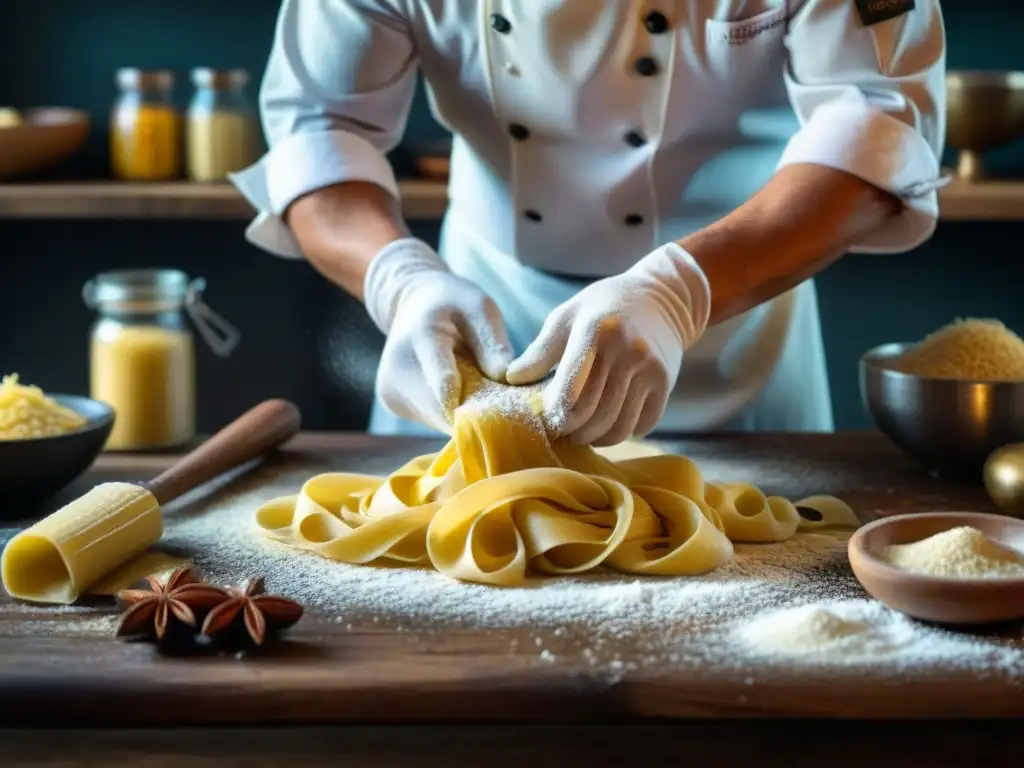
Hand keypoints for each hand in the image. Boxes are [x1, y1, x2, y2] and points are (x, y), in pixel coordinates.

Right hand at [364, 239, 513, 432]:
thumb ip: (493, 342)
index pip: (445, 381)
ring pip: (438, 419)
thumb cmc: (454, 305)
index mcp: (421, 337)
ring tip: (476, 390)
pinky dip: (449, 412)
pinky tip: (456, 391)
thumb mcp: (480, 309)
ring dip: (462, 413)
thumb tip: (505, 379)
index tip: (497, 419)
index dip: (473, 407)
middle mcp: (397, 367)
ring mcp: (390, 388)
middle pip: (444, 410)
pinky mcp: (392, 402)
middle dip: (475, 412)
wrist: (413, 304)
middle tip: (499, 404)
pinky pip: (430, 418)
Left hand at [506, 243, 710, 445]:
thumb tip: (511, 378)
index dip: (554, 414)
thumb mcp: (568, 315)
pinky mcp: (664, 383)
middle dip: (571, 430)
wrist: (661, 299)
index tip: (546, 417)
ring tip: (583, 433)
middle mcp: (626, 350)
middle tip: (562, 431)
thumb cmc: (603, 307)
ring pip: (617, 427)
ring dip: (596, 438)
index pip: (570, 390)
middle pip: (591, 414)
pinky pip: (640, 425)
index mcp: (596, 331)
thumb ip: (540, 350)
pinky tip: (610, 424)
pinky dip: (622, 433)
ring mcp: (649, 368)